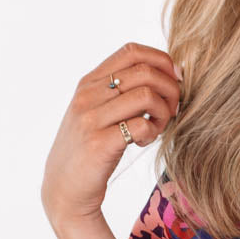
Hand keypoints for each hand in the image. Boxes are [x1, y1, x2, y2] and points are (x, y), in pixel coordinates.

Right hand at [41, 41, 182, 225]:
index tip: (175, 80)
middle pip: (145, 72)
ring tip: (156, 128)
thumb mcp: (98, 111)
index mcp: (89, 82)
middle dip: (171, 89)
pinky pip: (142, 125)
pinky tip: (144, 141)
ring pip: (147, 96)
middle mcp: (88, 95)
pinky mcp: (99, 144)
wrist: (64, 187)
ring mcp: (91, 119)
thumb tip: (168, 73)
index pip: (132, 51)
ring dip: (164, 112)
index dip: (161, 60)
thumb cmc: (90, 147)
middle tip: (173, 110)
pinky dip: (153, 132)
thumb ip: (122, 92)